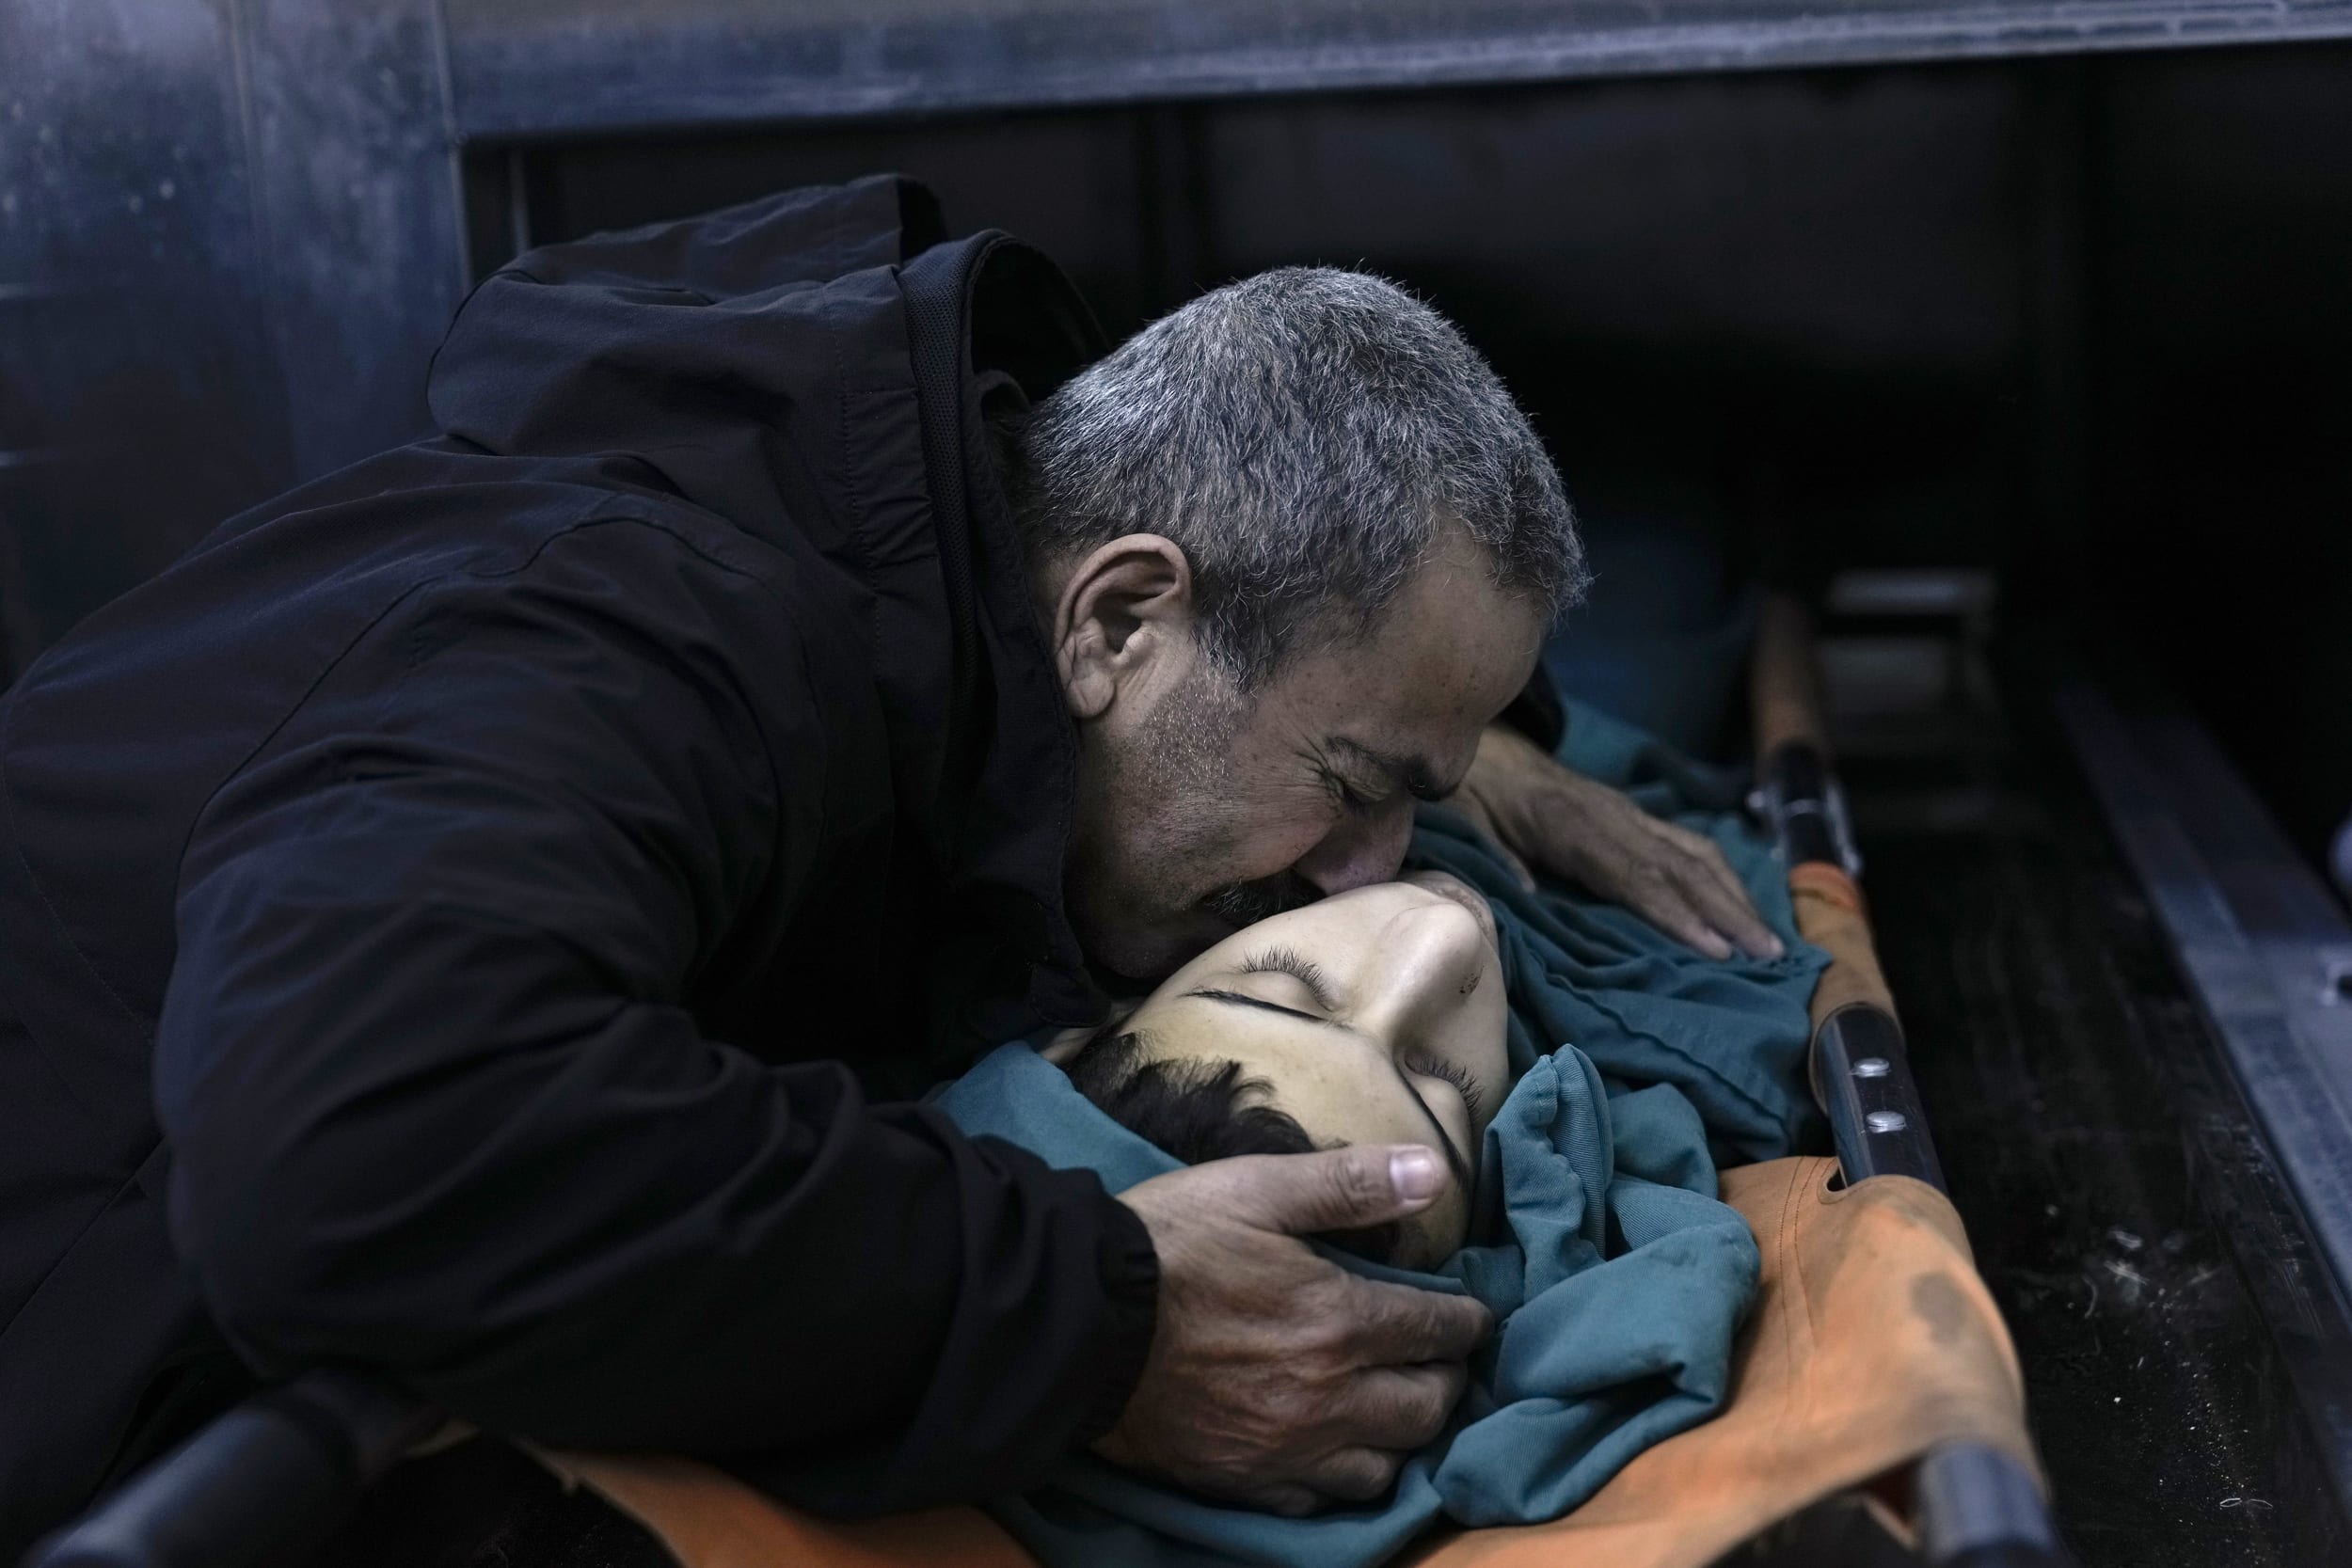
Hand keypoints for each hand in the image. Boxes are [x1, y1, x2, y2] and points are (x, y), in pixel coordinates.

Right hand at [1098, 1144, 1490, 1513]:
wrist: (1079, 1323)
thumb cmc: (1171, 1244)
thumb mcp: (1257, 1189)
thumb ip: (1349, 1184)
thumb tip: (1434, 1171)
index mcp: (1339, 1320)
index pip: (1438, 1330)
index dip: (1465, 1320)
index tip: (1469, 1315)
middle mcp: (1328, 1397)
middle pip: (1427, 1406)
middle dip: (1446, 1379)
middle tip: (1439, 1359)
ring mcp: (1287, 1449)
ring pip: (1384, 1466)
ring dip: (1403, 1436)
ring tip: (1395, 1407)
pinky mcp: (1246, 1481)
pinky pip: (1322, 1500)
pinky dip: (1342, 1478)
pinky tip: (1335, 1452)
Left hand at [1452, 724, 1784, 961]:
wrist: (1487, 751)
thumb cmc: (1474, 796)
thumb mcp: (1467, 824)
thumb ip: (1494, 857)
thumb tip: (1525, 894)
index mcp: (1570, 825)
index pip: (1636, 874)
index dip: (1677, 912)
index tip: (1715, 949)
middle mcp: (1613, 817)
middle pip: (1683, 866)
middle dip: (1729, 912)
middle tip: (1768, 955)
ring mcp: (1629, 814)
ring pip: (1696, 853)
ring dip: (1737, 897)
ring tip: (1769, 942)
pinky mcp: (1634, 816)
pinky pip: (1689, 845)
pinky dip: (1722, 876)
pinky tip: (1742, 905)